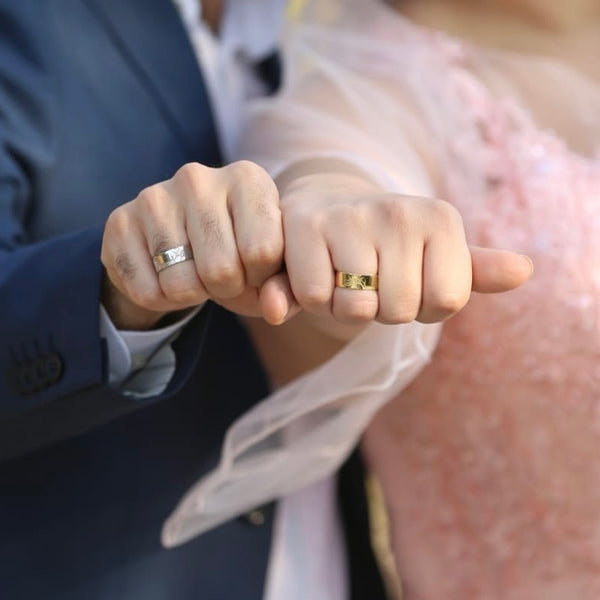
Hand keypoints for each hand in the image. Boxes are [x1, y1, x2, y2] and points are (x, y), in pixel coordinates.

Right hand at [101, 161, 297, 329]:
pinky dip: (162, 300)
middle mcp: (198, 178)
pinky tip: (166, 275)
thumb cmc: (239, 251)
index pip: (263, 251)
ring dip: (193, 295)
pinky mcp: (119, 222)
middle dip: (227, 289)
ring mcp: (154, 197)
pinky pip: (146, 292)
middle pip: (221, 270)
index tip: (255, 270)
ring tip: (195, 273)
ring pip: (181, 285)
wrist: (180, 241)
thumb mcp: (272, 264)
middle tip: (223, 277)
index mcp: (247, 178)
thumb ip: (286, 287)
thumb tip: (274, 309)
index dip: (261, 279)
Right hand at [259, 172, 532, 329]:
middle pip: (400, 311)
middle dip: (381, 310)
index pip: (445, 302)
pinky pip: (316, 297)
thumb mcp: (435, 253)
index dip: (421, 307)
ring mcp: (352, 215)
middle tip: (369, 280)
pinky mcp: (305, 225)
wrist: (327, 204)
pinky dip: (313, 298)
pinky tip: (314, 271)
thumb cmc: (387, 243)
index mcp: (442, 219)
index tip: (406, 280)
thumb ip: (475, 270)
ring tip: (341, 275)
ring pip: (356, 309)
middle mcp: (400, 210)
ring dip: (344, 307)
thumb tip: (525, 271)